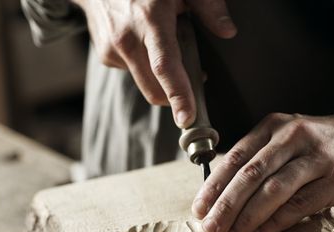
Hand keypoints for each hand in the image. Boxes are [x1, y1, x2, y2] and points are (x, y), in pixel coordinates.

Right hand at [71, 0, 236, 127]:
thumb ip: (208, 6)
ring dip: (160, 77)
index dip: (178, 95)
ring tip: (164, 45)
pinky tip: (143, 42)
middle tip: (195, 84)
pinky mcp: (105, 57)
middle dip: (175, 97)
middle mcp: (127, 38)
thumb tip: (228, 31)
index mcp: (149, 19)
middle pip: (154, 88)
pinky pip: (132, 72)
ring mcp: (113, 50)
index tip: (187, 118)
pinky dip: (144, 65)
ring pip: (144, 83)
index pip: (165, 66)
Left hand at [191, 111, 333, 231]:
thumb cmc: (322, 144)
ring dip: (246, 218)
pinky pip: (299, 204)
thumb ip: (259, 161)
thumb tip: (222, 196)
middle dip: (224, 205)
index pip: (235, 158)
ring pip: (273, 190)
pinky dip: (275, 222)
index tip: (198, 209)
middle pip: (249, 174)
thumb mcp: (288, 139)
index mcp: (273, 127)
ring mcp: (316, 157)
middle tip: (208, 229)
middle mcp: (292, 137)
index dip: (213, 185)